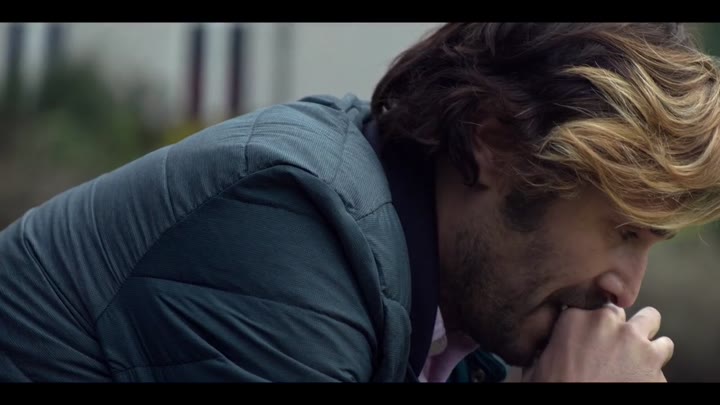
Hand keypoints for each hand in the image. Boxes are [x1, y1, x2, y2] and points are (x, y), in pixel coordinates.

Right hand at [521, 305, 673, 381]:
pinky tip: (641, 375)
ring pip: (650, 320)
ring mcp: (635, 342)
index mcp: (575, 318)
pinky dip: (655, 363)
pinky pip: (664, 354)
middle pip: (619, 309)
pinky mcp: (656, 365)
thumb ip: (546, 346)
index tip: (588, 331)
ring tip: (634, 353)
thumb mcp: (538, 364)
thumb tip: (540, 348)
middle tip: (610, 343)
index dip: (588, 320)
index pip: (588, 304)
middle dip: (615, 323)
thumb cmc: (556, 388)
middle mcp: (607, 322)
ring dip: (642, 334)